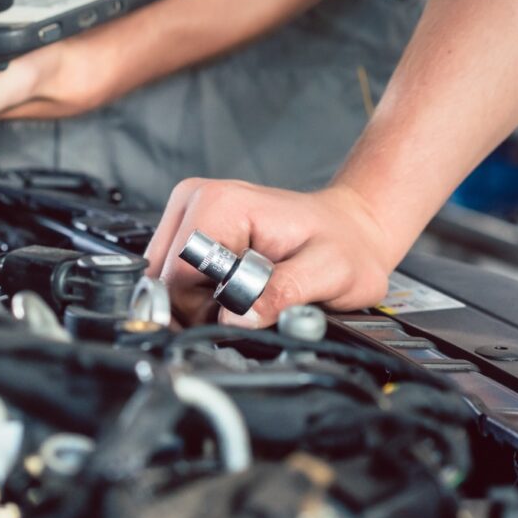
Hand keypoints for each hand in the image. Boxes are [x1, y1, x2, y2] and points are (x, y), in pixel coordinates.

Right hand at [145, 180, 401, 327]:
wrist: (349, 230)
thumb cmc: (344, 246)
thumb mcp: (329, 272)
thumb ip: (284, 293)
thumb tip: (237, 317)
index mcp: (221, 203)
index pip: (179, 277)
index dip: (209, 308)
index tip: (250, 308)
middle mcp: (195, 200)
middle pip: (168, 282)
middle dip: (207, 306)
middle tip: (257, 300)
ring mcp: (189, 213)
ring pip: (168, 284)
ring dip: (204, 302)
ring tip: (250, 290)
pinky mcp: (190, 230)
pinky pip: (176, 279)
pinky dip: (203, 295)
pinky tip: (235, 286)